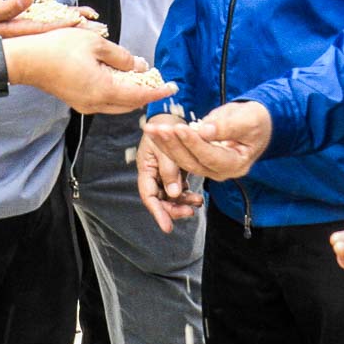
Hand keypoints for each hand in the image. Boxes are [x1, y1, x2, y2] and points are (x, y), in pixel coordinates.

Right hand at [0, 0, 98, 37]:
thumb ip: (7, 6)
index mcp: (21, 32)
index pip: (47, 30)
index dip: (64, 25)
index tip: (80, 20)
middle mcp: (31, 35)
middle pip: (60, 34)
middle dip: (80, 32)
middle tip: (101, 30)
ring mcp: (35, 31)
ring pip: (62, 29)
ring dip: (80, 27)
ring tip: (99, 24)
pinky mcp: (37, 24)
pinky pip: (58, 22)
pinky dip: (71, 18)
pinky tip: (86, 15)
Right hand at [4, 29, 174, 114]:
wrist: (27, 60)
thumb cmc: (58, 48)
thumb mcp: (95, 44)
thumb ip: (120, 57)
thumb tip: (137, 66)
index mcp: (103, 91)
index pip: (140, 96)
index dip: (158, 91)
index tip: (174, 88)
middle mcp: (96, 104)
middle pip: (130, 104)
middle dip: (146, 93)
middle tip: (158, 80)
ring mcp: (84, 105)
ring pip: (117, 104)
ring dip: (131, 93)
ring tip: (140, 77)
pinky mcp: (76, 101)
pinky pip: (104, 101)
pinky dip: (117, 92)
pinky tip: (119, 78)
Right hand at [136, 115, 204, 232]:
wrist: (170, 116)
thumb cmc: (163, 127)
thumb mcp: (164, 147)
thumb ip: (169, 169)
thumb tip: (174, 193)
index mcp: (146, 169)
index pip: (149, 197)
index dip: (158, 213)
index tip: (167, 227)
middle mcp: (153, 175)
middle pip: (160, 201)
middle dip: (174, 209)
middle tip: (190, 211)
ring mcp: (163, 175)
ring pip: (171, 197)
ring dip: (183, 203)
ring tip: (198, 202)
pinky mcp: (173, 173)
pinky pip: (179, 190)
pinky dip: (187, 195)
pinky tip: (197, 197)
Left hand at [141, 100, 268, 180]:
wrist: (256, 123)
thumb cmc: (255, 120)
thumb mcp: (247, 119)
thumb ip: (227, 126)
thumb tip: (205, 131)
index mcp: (236, 164)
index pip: (210, 156)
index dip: (193, 142)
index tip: (178, 128)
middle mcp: (221, 172)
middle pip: (192, 161)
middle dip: (173, 144)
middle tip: (158, 128)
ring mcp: (210, 169)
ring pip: (183, 160)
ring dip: (165, 144)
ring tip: (151, 129)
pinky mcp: (200, 161)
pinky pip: (182, 155)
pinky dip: (168, 143)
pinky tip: (156, 132)